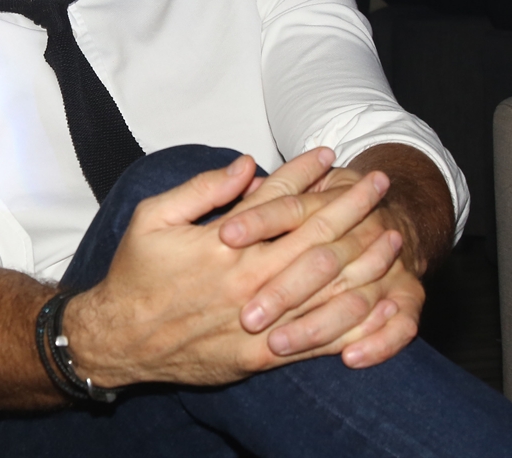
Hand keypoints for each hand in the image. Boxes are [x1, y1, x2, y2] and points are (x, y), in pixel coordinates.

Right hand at [65, 148, 392, 387]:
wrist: (119, 340)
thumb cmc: (134, 274)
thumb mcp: (152, 218)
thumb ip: (201, 190)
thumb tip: (246, 165)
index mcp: (223, 246)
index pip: (280, 201)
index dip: (308, 174)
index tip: (331, 154)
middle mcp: (248, 282)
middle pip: (316, 240)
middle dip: (352, 208)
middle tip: (378, 184)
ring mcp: (260, 322)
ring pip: (327, 288)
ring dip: (364, 260)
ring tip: (392, 234)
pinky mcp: (262, 355)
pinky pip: (320, 339)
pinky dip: (354, 321)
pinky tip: (377, 302)